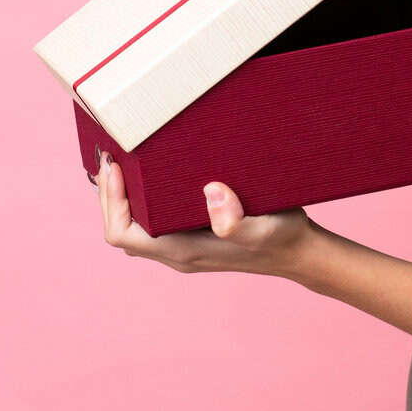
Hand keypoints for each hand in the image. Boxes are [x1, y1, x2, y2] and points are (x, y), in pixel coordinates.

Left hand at [95, 149, 314, 278]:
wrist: (301, 253)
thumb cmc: (283, 239)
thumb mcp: (265, 227)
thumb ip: (235, 220)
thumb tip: (210, 192)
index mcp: (183, 251)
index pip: (124, 234)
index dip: (112, 202)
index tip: (115, 167)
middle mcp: (177, 253)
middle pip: (122, 231)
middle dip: (110, 196)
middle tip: (112, 157)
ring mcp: (184, 248)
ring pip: (135, 228)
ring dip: (123, 199)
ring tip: (123, 164)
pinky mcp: (193, 238)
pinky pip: (152, 224)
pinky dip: (141, 201)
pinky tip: (151, 177)